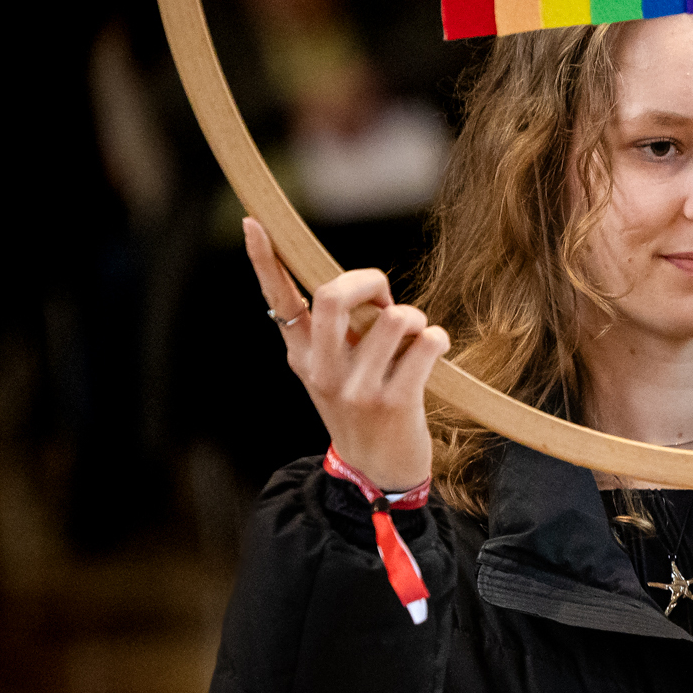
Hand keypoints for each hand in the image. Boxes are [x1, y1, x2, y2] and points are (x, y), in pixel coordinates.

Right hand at [245, 217, 450, 492]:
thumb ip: (337, 331)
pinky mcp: (394, 402)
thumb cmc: (363, 407)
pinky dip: (437, 339)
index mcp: (301, 354)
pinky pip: (426, 342)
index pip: (278, 299)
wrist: (378, 471)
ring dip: (413, 318)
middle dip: (371, 281)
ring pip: (393, 318)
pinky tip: (432, 354)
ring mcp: (356, 388)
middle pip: (335, 295)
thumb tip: (362, 287)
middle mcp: (321, 369)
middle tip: (385, 301)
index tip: (255, 222)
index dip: (265, 259)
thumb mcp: (335, 370)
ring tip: (412, 339)